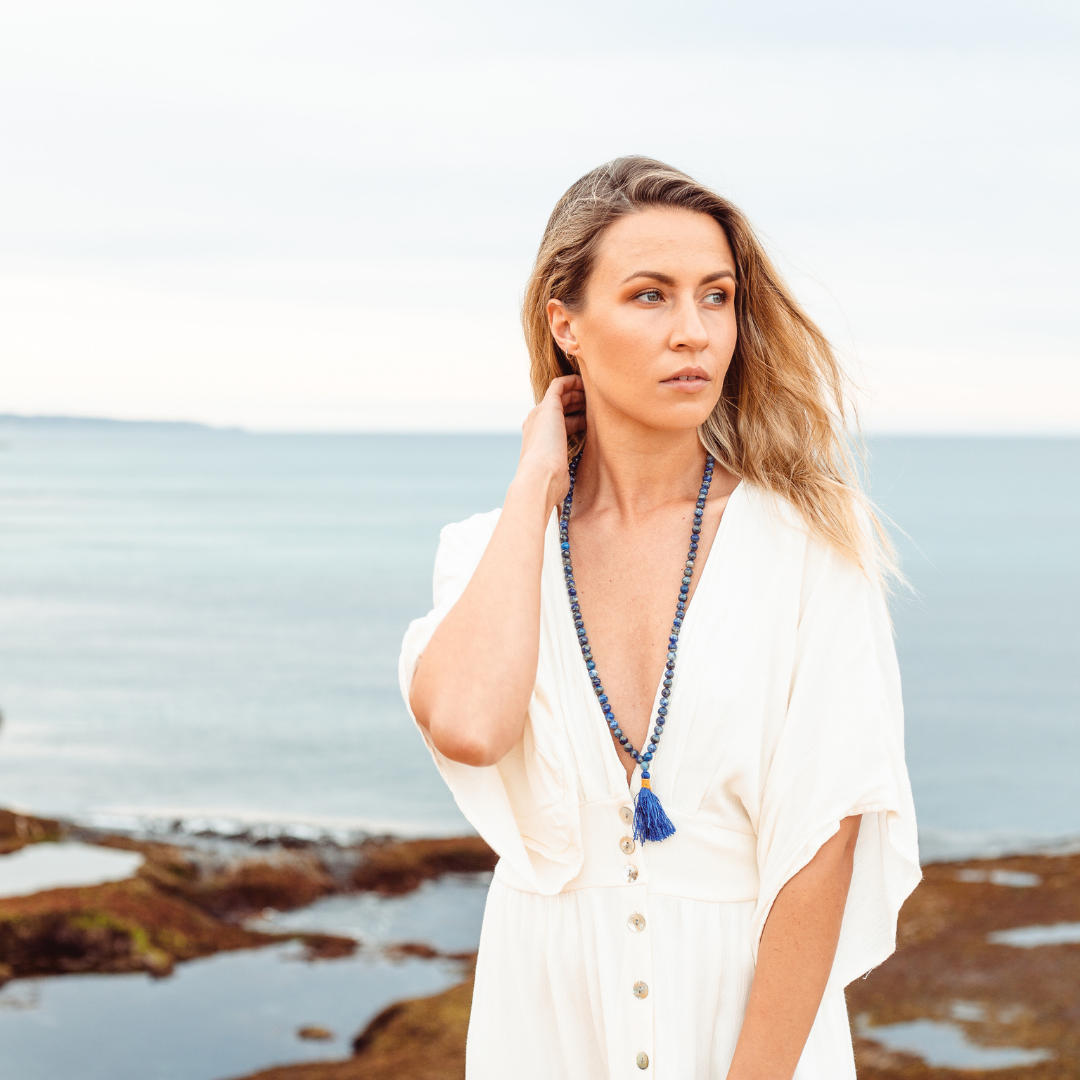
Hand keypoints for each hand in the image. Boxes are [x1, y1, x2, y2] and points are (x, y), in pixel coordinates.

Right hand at [518, 374, 584, 508]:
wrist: (539, 479)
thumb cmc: (550, 482)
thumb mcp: (559, 473)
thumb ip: (564, 468)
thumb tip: (571, 479)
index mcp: (537, 438)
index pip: (557, 421)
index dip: (576, 417)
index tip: (592, 419)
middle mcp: (535, 423)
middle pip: (559, 406)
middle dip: (578, 402)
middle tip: (597, 403)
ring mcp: (540, 414)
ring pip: (560, 394)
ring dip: (578, 391)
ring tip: (596, 393)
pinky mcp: (547, 407)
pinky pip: (559, 385)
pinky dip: (572, 381)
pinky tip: (587, 383)